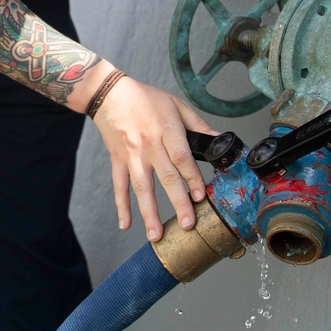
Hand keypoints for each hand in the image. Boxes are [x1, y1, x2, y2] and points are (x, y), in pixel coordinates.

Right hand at [90, 73, 215, 240]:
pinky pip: (119, 186)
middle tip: (187, 225)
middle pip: (165, 177)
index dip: (192, 178)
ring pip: (141, 187)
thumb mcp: (176, 105)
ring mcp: (131, 155)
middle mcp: (149, 145)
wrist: (109, 94)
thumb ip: (199, 126)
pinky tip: (126, 225)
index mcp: (167, 130)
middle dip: (177, 202)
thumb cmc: (146, 99)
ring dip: (149, 213)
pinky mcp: (117, 161)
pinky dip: (121, 206)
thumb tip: (220, 141)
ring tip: (156, 235)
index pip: (182, 158)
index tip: (201, 197)